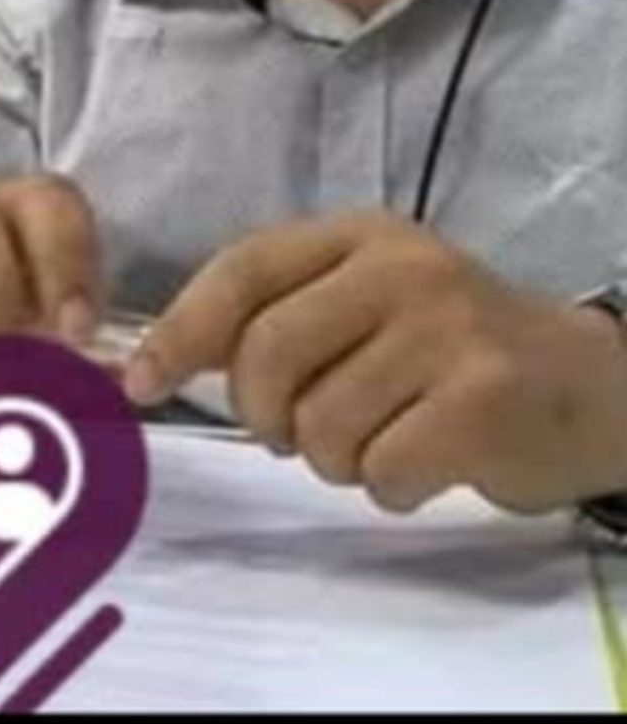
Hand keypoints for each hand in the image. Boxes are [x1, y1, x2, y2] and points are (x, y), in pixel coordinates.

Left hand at [123, 208, 626, 514]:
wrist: (582, 385)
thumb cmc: (452, 350)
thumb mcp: (367, 304)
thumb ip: (276, 316)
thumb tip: (154, 358)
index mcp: (360, 235)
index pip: (244, 268)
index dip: (181, 330)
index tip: (140, 384)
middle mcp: (401, 268)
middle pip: (268, 354)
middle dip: (265, 415)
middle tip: (300, 431)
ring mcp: (446, 329)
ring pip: (321, 426)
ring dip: (334, 460)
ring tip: (381, 439)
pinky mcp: (481, 398)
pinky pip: (380, 471)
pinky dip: (389, 488)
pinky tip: (424, 463)